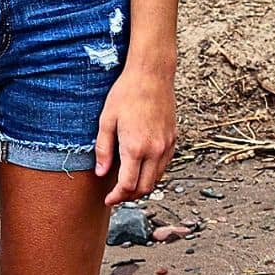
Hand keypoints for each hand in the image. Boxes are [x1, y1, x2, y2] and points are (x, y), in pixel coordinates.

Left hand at [94, 65, 176, 206]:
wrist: (152, 74)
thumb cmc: (126, 93)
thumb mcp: (107, 119)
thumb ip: (103, 149)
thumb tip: (101, 173)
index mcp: (135, 147)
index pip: (128, 185)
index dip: (117, 196)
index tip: (108, 199)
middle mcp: (154, 151)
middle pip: (144, 188)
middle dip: (129, 196)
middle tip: (116, 195)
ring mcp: (167, 146)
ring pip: (156, 179)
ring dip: (142, 186)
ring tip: (128, 184)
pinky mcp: (174, 140)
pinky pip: (164, 166)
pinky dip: (153, 173)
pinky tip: (141, 167)